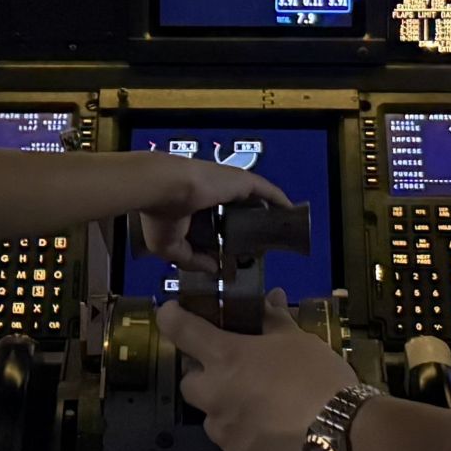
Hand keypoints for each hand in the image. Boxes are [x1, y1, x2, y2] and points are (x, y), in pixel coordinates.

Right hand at [134, 155, 287, 269]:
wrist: (163, 189)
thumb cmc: (160, 216)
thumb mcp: (171, 247)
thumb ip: (193, 260)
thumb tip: (213, 269)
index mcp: (194, 206)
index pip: (216, 221)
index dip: (226, 237)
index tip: (233, 254)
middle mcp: (213, 193)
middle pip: (238, 209)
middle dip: (249, 226)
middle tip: (260, 247)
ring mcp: (228, 185)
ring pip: (254, 200)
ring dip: (267, 212)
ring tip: (280, 231)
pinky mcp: (241, 180)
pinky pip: (267, 191)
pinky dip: (278, 199)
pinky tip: (290, 212)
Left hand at [158, 290, 359, 450]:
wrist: (341, 437)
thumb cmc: (318, 378)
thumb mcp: (299, 341)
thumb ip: (276, 320)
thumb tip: (271, 297)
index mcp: (225, 358)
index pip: (181, 330)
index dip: (172, 318)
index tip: (172, 314)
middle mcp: (214, 395)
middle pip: (189, 382)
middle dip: (203, 376)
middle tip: (232, 372)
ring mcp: (224, 434)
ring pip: (211, 418)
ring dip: (226, 411)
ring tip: (261, 410)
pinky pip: (235, 448)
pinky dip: (248, 441)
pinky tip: (274, 439)